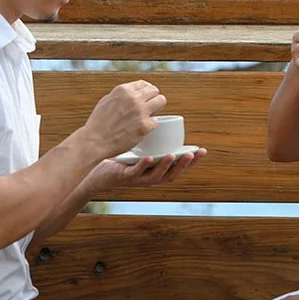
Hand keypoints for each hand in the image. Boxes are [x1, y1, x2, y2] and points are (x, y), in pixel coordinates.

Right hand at [83, 80, 167, 158]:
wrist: (95, 141)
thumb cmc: (98, 124)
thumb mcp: (106, 101)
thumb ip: (121, 95)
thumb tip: (130, 93)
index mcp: (123, 90)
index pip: (144, 84)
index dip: (145, 92)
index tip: (145, 98)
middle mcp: (133, 98)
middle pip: (155, 90)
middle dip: (152, 98)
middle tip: (148, 107)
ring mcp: (140, 112)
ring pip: (161, 101)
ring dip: (156, 108)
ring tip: (148, 116)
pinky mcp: (144, 126)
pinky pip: (156, 121)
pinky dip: (150, 125)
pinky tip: (142, 128)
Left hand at [87, 147, 206, 194]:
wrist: (96, 168)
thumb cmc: (120, 158)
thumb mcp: (140, 149)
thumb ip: (152, 141)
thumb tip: (162, 120)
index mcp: (156, 170)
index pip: (178, 167)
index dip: (191, 161)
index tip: (202, 150)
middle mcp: (150, 177)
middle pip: (172, 174)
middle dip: (183, 165)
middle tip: (191, 154)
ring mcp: (138, 179)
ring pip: (156, 176)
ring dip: (165, 165)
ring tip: (172, 155)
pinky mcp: (125, 177)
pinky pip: (136, 173)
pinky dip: (143, 165)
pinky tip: (148, 157)